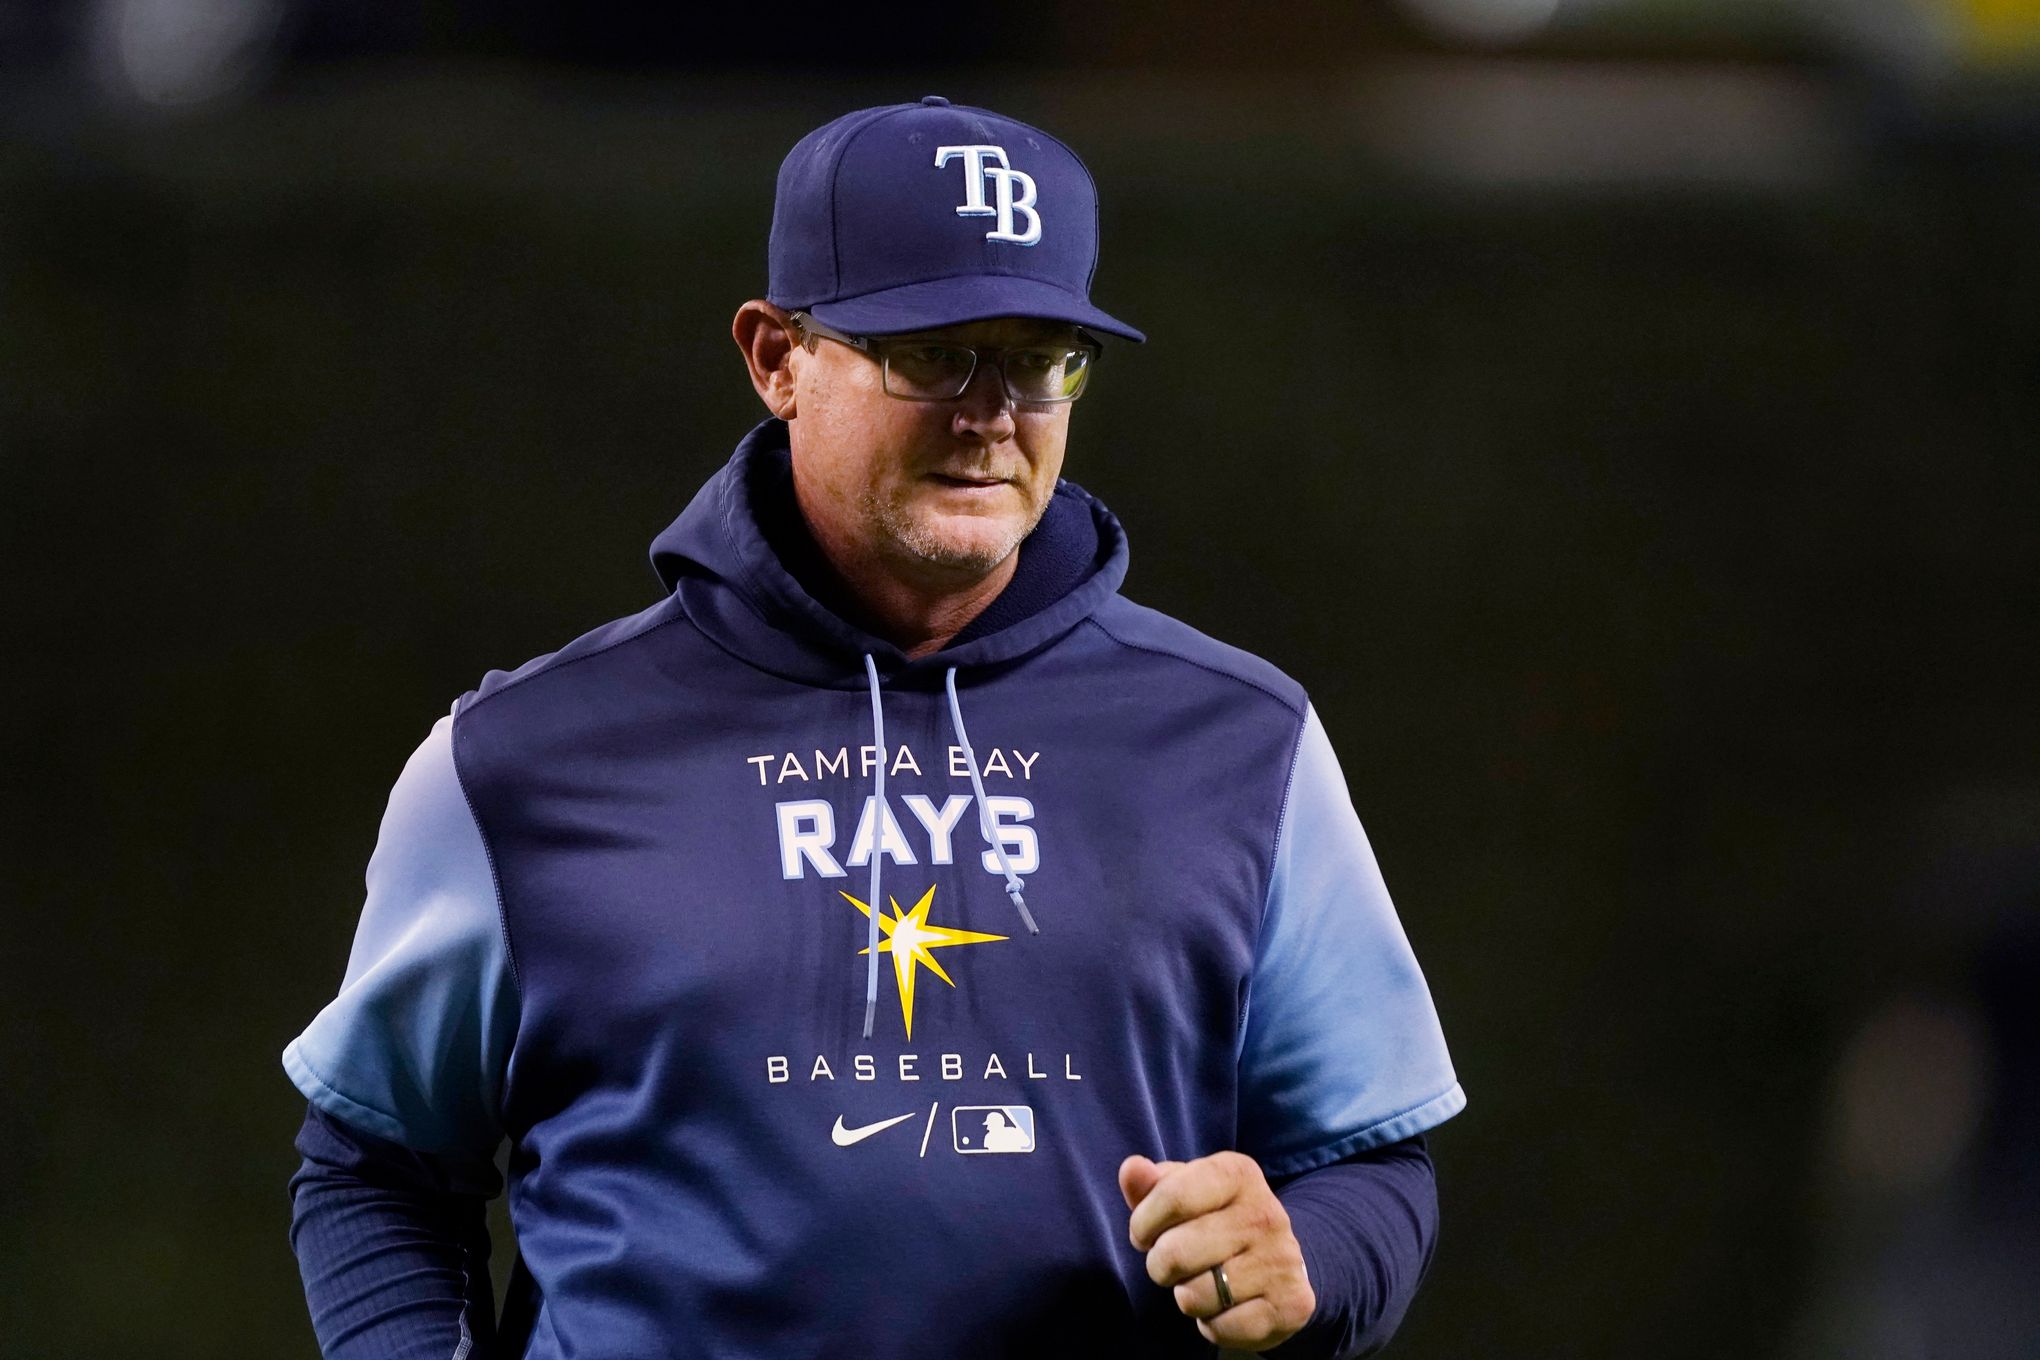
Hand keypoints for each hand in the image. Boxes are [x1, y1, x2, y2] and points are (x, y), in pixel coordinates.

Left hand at [1119, 1150, 1314, 1351]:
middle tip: (1174, 1263)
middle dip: (1160, 1266)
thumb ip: (1150, 1185)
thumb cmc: (1213, 1221)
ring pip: (1194, 1297)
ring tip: (1203, 1282)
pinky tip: (1226, 1306)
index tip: (1144, 1234)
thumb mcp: (1182, 1193)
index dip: (1143, 1223)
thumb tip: (1131, 1170)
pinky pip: (1220, 1329)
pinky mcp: (1291, 1305)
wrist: (1278, 1261)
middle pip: (1175, 1252)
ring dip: (1186, 1297)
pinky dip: (1212, 1325)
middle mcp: (1266, 1213)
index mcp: (1238, 1173)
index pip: (1172, 1196)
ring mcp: (1281, 1260)